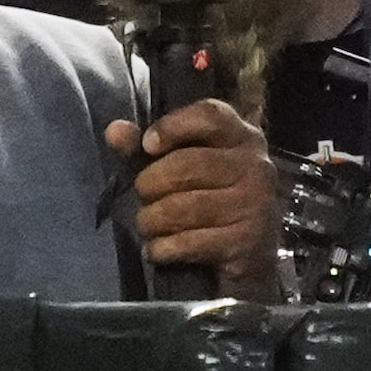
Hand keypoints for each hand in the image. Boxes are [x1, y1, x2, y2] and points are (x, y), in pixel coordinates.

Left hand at [106, 99, 278, 294]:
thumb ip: (147, 145)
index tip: (147, 145)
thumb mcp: (184, 163)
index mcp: (241, 136)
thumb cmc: (211, 197)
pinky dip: (163, 248)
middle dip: (151, 183)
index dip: (172, 126)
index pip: (209, 116)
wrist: (252, 255)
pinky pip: (189, 242)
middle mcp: (255, 166)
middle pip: (188, 164)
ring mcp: (254, 205)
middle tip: (142, 195)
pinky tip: (156, 249)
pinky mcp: (246, 242)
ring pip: (184, 207)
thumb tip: (115, 131)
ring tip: (146, 224)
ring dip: (152, 220)